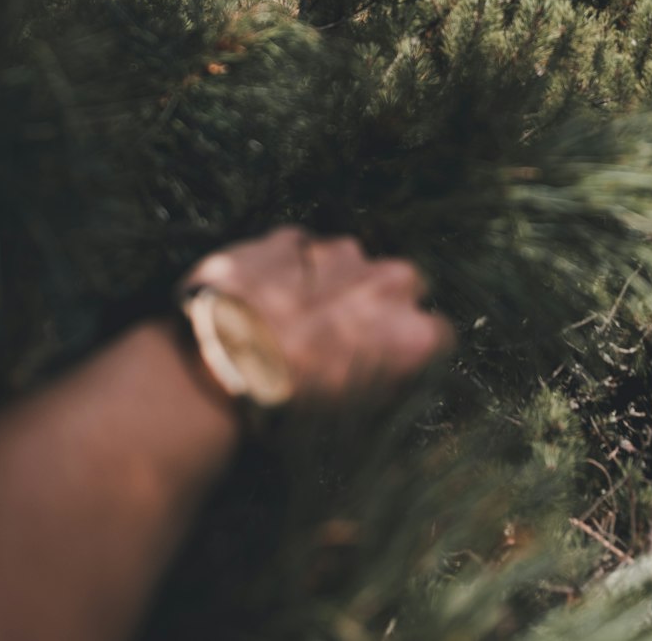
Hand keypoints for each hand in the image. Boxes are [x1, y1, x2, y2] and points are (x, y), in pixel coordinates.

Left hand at [179, 227, 453, 404]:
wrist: (213, 367)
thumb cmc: (287, 407)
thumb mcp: (352, 414)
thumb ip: (388, 379)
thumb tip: (396, 368)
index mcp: (411, 331)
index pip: (438, 333)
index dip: (414, 347)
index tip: (393, 359)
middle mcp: (386, 281)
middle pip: (401, 284)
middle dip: (379, 302)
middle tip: (344, 332)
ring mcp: (336, 251)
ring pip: (350, 262)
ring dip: (334, 281)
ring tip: (296, 315)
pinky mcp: (290, 236)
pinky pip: (301, 252)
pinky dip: (291, 268)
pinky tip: (265, 296)